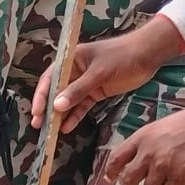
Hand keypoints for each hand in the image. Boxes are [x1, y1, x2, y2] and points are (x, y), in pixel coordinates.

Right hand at [32, 16, 183, 135]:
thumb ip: (78, 90)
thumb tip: (57, 106)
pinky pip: (82, 106)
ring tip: (50, 130)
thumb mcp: (99, 73)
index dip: (42, 95)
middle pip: (56, 91)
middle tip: (39, 124)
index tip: (37, 112)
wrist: (148, 55)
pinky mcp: (96, 92)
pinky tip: (68, 127)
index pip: (50, 78)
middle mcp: (74, 71)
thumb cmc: (122, 56)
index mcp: (71, 59)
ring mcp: (85, 82)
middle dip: (47, 108)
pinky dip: (75, 116)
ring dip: (60, 115)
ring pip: (68, 101)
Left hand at [104, 101, 184, 184]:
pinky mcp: (180, 177)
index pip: (118, 157)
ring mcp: (163, 166)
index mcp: (143, 136)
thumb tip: (145, 156)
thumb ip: (152, 141)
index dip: (112, 170)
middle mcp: (148, 152)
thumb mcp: (164, 125)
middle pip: (129, 177)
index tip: (111, 178)